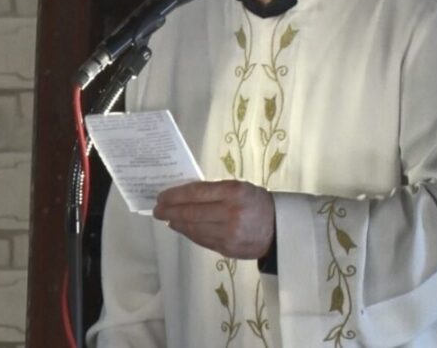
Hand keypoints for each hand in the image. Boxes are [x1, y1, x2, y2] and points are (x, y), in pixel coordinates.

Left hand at [153, 180, 274, 258]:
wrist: (279, 229)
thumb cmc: (256, 202)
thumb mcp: (239, 187)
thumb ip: (214, 190)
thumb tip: (183, 195)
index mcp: (234, 192)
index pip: (197, 193)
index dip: (175, 195)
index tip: (161, 196)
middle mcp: (230, 213)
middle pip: (191, 213)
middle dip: (170, 211)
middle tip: (157, 210)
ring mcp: (228, 234)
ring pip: (193, 228)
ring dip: (176, 223)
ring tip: (167, 218)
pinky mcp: (226, 249)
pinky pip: (201, 240)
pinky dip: (188, 233)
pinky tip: (181, 227)